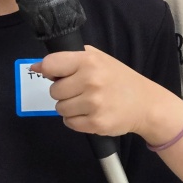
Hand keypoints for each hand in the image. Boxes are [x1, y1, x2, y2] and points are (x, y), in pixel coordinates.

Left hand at [35, 46, 182, 143]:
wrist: (146, 104)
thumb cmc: (120, 80)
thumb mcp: (99, 59)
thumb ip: (69, 59)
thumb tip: (36, 67)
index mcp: (89, 60)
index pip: (51, 64)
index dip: (49, 71)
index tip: (57, 76)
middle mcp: (91, 80)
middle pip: (54, 91)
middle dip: (64, 92)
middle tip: (81, 91)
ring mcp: (94, 103)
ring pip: (60, 108)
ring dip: (70, 108)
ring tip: (87, 103)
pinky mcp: (96, 123)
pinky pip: (69, 123)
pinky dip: (77, 120)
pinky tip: (91, 114)